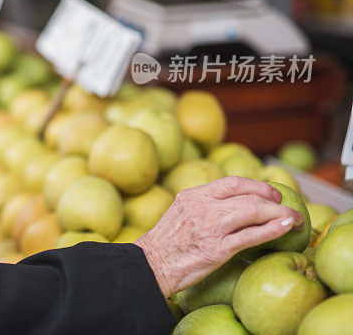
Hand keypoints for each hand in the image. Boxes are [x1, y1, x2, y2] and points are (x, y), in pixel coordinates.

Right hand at [134, 176, 302, 297]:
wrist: (152, 264)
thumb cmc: (168, 242)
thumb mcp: (181, 211)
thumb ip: (204, 203)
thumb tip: (235, 200)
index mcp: (192, 195)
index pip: (231, 182)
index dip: (257, 186)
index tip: (271, 193)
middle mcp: (201, 207)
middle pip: (246, 196)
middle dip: (273, 200)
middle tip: (287, 207)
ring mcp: (210, 228)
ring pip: (252, 212)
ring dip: (279, 214)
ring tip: (294, 219)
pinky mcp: (217, 250)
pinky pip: (251, 236)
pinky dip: (272, 230)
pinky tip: (285, 228)